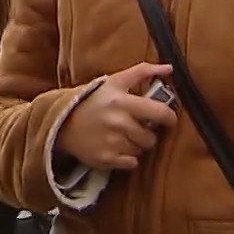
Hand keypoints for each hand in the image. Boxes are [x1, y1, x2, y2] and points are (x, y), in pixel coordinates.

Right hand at [55, 62, 176, 171]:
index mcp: (122, 101)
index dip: (169, 118)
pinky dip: (127, 158)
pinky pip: (131, 164)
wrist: (62, 121)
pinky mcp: (105, 159)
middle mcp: (118, 123)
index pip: (161, 113)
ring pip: (141, 151)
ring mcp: (111, 142)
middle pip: (151, 137)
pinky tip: (116, 147)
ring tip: (123, 136)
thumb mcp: (115, 81)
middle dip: (147, 133)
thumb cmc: (94, 100)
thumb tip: (170, 68)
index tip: (167, 119)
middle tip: (136, 127)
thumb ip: (143, 72)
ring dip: (136, 145)